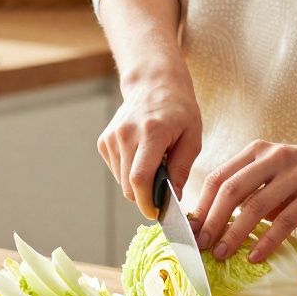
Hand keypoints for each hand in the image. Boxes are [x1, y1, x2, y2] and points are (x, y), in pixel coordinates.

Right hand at [99, 66, 201, 219]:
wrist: (153, 83)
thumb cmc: (179, 110)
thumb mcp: (192, 137)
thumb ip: (181, 169)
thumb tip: (172, 199)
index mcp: (151, 132)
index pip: (139, 178)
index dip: (146, 202)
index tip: (157, 212)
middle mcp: (126, 134)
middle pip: (128, 184)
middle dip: (145, 197)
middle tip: (163, 193)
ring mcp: (111, 137)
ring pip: (121, 180)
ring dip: (138, 184)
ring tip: (155, 165)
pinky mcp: (104, 141)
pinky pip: (116, 170)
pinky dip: (129, 172)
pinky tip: (142, 157)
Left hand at [190, 137, 296, 262]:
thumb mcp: (275, 171)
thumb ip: (251, 189)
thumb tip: (216, 222)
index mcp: (257, 151)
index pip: (219, 177)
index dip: (201, 204)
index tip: (190, 229)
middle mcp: (273, 158)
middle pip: (231, 190)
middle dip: (211, 221)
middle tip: (200, 245)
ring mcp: (295, 175)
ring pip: (255, 207)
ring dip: (234, 234)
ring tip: (222, 254)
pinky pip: (285, 221)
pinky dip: (267, 241)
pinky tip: (255, 257)